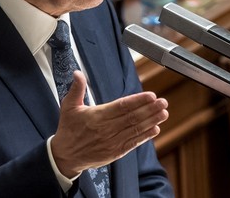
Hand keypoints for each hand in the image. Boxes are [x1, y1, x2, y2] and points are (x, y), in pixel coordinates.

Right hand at [50, 71, 167, 177]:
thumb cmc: (68, 129)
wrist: (65, 156)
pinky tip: (155, 129)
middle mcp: (107, 129)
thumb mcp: (68, 106)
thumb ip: (76, 89)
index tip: (150, 95)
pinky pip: (133, 143)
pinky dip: (145, 136)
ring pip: (135, 129)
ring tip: (163, 113)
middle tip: (163, 102)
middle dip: (150, 109)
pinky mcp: (115, 152)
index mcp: (97, 116)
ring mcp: (112, 142)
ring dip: (151, 121)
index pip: (122, 106)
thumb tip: (77, 73)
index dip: (138, 101)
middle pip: (132, 118)